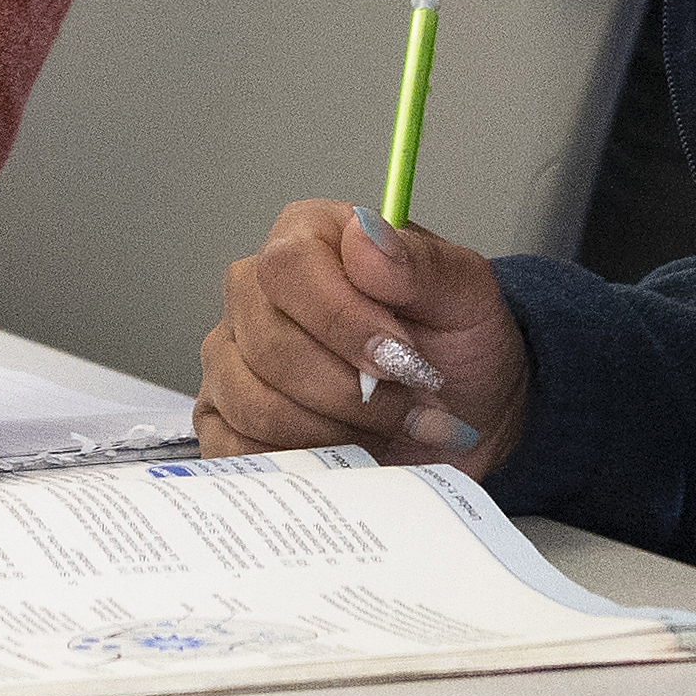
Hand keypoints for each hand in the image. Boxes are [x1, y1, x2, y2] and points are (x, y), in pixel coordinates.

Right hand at [201, 200, 531, 476]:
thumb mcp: (467, 295)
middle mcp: (256, 295)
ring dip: (340, 429)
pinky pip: (242, 452)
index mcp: (308, 238)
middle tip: (413, 398)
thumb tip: (365, 234)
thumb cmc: (458, 346)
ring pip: (257, 406)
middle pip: (271, 346)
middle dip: (354, 391)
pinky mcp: (227, 422)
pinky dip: (310, 461)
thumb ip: (420, 262)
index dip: (343, 320)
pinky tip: (354, 449)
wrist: (466, 412)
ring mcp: (232, 360)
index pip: (289, 267)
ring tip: (392, 422)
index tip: (399, 355)